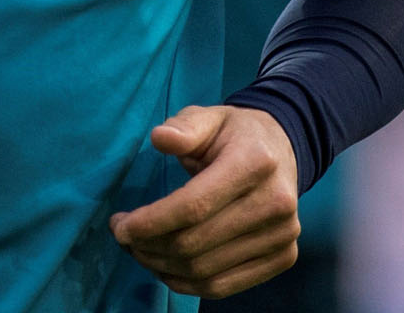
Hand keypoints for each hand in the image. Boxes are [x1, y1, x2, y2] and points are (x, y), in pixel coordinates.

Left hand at [109, 105, 300, 298]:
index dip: (151, 222)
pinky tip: (164, 268)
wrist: (283, 151)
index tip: (119, 226)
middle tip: (125, 237)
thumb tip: (159, 138)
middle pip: (196, 242)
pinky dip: (186, 284)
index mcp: (255, 162)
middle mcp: (275, 202)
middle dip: (149, 246)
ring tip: (140, 251)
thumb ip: (184, 127)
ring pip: (205, 270)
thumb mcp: (209, 117)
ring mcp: (283, 235)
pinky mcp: (284, 257)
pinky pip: (223, 287)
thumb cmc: (235, 135)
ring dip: (162, 267)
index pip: (194, 205)